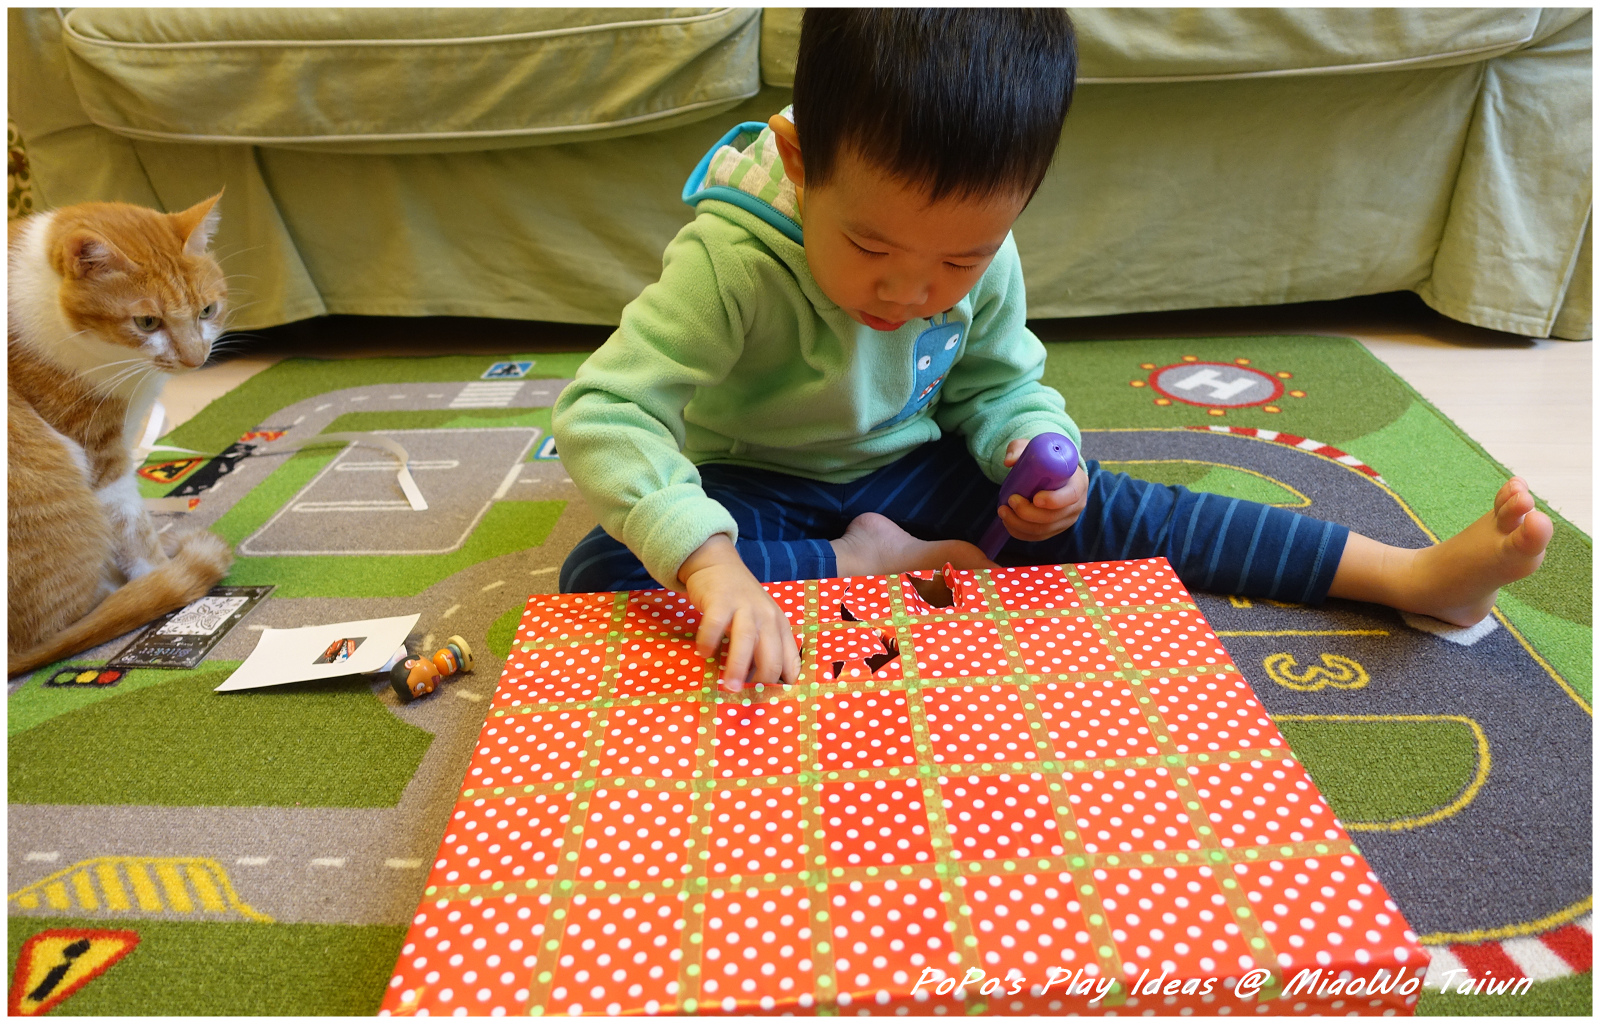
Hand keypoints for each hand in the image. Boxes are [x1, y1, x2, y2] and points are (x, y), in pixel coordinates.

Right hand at [678, 535, 800, 688]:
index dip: (783, 683)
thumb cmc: (742, 603)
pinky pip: (715, 624)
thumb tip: (764, 688)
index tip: (771, 701)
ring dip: (738, 667)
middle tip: (747, 698)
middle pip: (771, 654)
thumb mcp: (763, 623)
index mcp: (780, 626)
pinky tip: (704, 653)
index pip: (790, 660)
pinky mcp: (721, 600)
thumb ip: (765, 649)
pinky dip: (709, 641)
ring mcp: (744, 606)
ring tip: (730, 686)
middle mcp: (767, 616)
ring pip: (746, 640)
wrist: (720, 565)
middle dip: (761, 681)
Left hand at [997, 438, 1088, 541]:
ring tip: (1002, 510)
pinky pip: (1037, 537)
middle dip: (1028, 513)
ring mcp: (1066, 520)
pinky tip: (1007, 522)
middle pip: (1054, 517)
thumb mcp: (1033, 449)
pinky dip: (1019, 532)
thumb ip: (1020, 449)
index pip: (1072, 495)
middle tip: (1010, 500)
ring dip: (1019, 524)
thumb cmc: (1043, 460)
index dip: (1054, 500)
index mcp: (1078, 482)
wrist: (1049, 472)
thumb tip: (1009, 461)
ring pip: (1043, 530)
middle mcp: (1077, 504)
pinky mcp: (1055, 529)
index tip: (1035, 498)